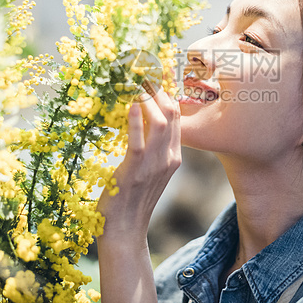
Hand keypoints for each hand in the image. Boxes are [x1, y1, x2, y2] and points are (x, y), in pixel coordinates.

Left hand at [98, 88, 180, 239]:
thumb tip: (141, 121)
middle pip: (172, 114)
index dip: (168, 93)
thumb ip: (151, 148)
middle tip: (143, 72)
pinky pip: (138, 142)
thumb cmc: (132, 198)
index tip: (156, 75)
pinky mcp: (135, 171)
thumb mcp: (149, 171)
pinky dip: (135, 121)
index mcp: (174, 156)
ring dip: (147, 100)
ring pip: (159, 123)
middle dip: (159, 90)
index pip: (177, 117)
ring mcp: (154, 165)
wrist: (125, 230)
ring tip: (136, 84)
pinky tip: (129, 105)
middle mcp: (169, 158)